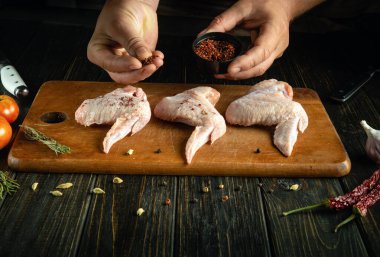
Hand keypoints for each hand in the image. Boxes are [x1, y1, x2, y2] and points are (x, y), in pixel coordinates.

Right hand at [87, 0, 163, 83]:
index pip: (110, 65)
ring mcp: (126, 62)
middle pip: (123, 76)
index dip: (124, 66)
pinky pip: (147, 67)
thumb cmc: (119, 13)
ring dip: (149, 69)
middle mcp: (110, 61)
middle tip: (151, 67)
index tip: (137, 63)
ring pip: (136, 74)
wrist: (133, 6)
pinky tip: (159, 56)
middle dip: (138, 73)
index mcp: (98, 53)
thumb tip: (144, 58)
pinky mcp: (140, 60)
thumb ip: (132, 43)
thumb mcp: (122, 26)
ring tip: (158, 60)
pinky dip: (155, 63)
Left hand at [200, 0, 322, 79]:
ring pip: (259, 70)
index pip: (261, 52)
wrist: (281, 4)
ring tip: (222, 74)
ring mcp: (276, 52)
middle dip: (240, 74)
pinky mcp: (270, 56)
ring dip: (241, 75)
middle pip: (260, 67)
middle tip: (220, 74)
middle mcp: (278, 45)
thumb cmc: (266, 2)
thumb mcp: (243, 7)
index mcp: (275, 30)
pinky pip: (258, 67)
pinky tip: (231, 71)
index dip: (245, 63)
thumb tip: (204, 36)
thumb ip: (223, 21)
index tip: (230, 69)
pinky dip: (244, 71)